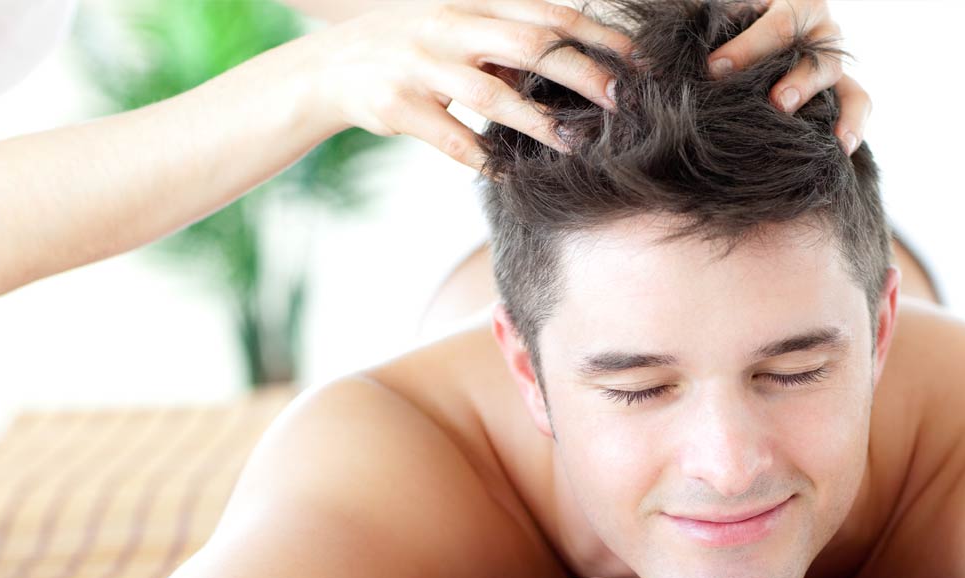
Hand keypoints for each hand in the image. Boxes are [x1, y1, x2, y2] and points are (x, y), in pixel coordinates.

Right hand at [296, 0, 635, 169]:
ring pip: (492, 95)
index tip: (637, 59)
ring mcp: (420, 67)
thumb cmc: (410, 54)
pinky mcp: (398, 107)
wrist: (327, 70)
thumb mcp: (457, 32)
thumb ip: (507, 42)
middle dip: (582, 74)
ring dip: (540, 123)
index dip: (595, 35)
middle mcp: (448, 29)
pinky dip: (485, 159)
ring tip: (577, 144)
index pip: (546, 14)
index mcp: (470, 7)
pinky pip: (451, 139)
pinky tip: (513, 175)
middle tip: (623, 102)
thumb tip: (577, 61)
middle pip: (530, 47)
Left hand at [704, 0, 869, 154]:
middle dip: (800, 82)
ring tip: (829, 140)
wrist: (761, 47)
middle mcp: (822, 35)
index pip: (779, 25)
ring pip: (848, 84)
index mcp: (797, 7)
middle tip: (778, 103)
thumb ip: (725, 33)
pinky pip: (858, 103)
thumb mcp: (734, 21)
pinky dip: (854, 125)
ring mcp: (833, 66)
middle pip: (821, 58)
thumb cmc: (741, 30)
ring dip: (838, 113)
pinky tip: (843, 149)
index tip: (716, 70)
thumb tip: (698, 68)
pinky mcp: (842, 91)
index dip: (748, 48)